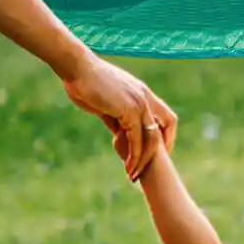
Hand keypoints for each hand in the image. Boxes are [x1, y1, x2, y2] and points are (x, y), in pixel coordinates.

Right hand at [60, 51, 175, 177]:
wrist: (77, 68)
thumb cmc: (85, 82)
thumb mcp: (106, 103)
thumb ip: (116, 117)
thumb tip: (118, 133)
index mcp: (142, 93)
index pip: (165, 116)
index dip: (166, 135)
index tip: (156, 152)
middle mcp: (145, 97)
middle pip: (166, 127)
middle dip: (159, 151)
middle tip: (148, 168)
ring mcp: (139, 103)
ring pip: (152, 138)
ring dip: (143, 159)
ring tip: (133, 175)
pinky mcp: (128, 110)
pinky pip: (136, 139)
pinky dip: (133, 155)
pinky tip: (126, 166)